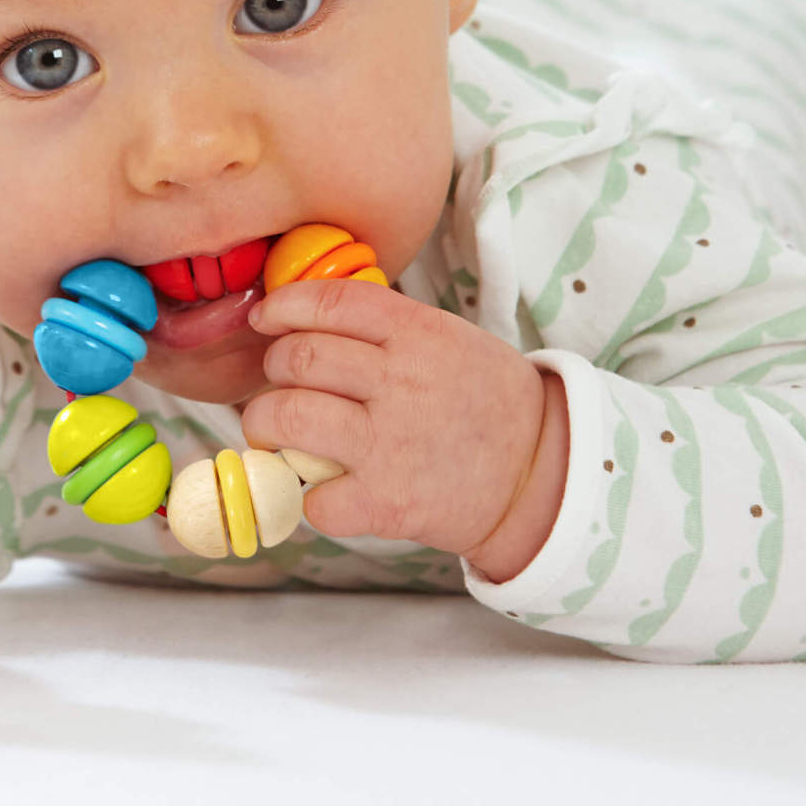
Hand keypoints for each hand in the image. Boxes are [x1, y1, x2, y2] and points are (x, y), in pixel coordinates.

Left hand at [242, 279, 550, 558]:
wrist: (539, 475)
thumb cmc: (484, 400)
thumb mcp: (449, 338)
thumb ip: (384, 325)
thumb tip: (303, 315)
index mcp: (418, 333)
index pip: (329, 302)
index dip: (283, 306)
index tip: (265, 319)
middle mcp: (401, 382)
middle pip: (297, 358)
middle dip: (273, 368)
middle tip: (280, 381)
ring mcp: (390, 444)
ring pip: (287, 418)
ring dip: (266, 423)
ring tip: (276, 429)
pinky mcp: (386, 503)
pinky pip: (312, 496)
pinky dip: (308, 495)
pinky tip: (326, 487)